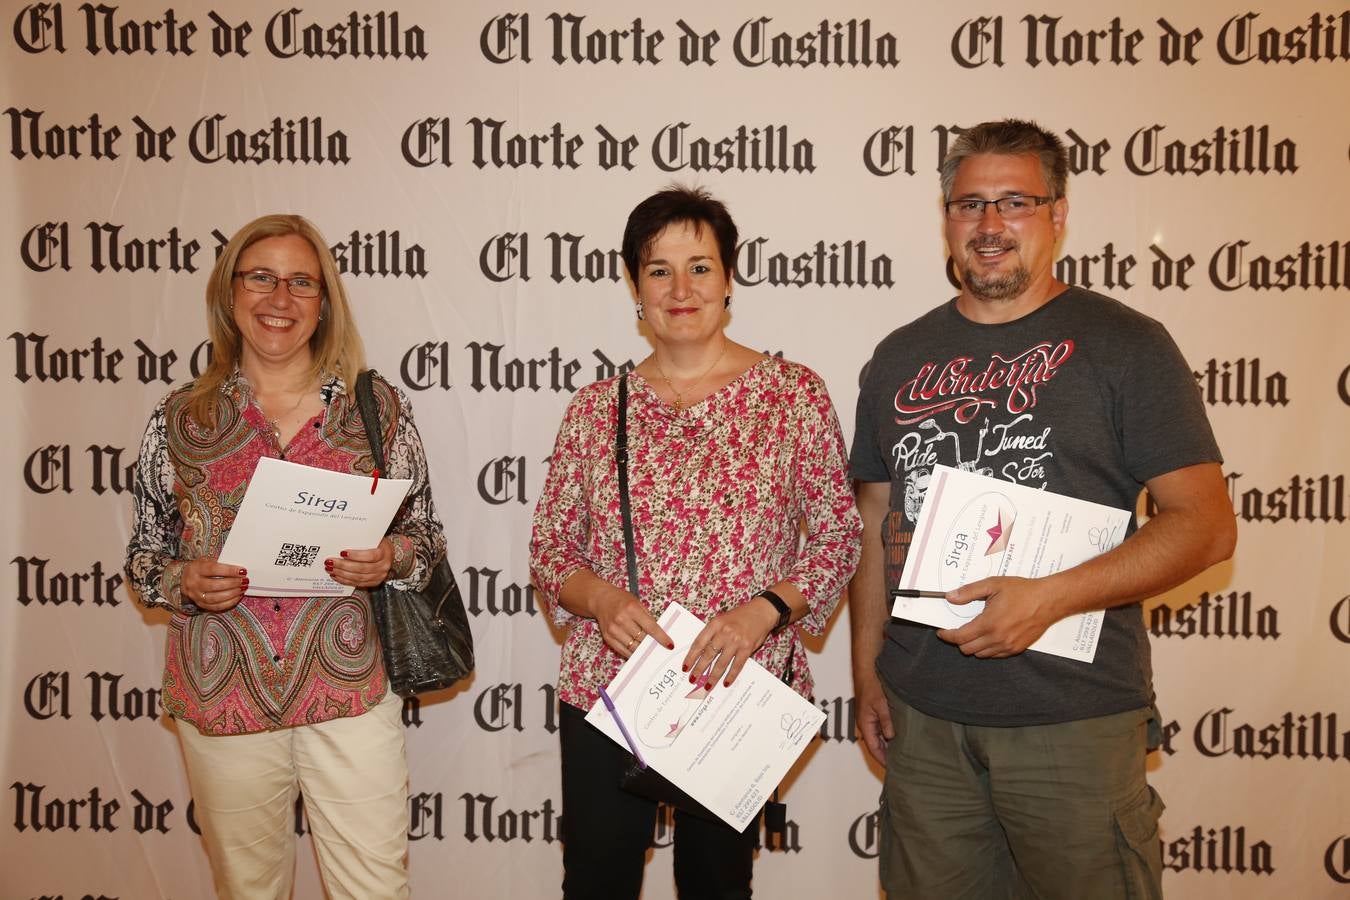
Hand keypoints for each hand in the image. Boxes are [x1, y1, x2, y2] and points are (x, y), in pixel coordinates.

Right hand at [182, 558, 247, 611]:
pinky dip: (229, 602)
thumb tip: (239, 568)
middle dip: (233, 583)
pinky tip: (237, 596)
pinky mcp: (200, 605)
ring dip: (232, 594)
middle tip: (244, 580)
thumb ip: (220, 563)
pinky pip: (216, 606)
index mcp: (195, 569)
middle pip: (214, 585)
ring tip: (242, 588)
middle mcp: (193, 583)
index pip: (213, 569)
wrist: (185, 578)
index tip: (242, 571)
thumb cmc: (201, 568)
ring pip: (215, 598)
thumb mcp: (206, 560)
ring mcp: (196, 596)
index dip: (229, 571)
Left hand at [327, 538, 394, 588]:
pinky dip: (345, 580)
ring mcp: (379, 575)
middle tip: (330, 562)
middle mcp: (384, 565)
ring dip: (342, 574)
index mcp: (385, 552)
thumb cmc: (378, 543)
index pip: (371, 556)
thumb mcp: (373, 538)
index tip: (342, 553)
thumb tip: (342, 539)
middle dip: (343, 565)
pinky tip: (337, 576)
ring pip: (358, 578)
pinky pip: (358, 584)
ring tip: (331, 569)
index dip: (356, 555)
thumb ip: (361, 539)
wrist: (388, 553)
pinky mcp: (374, 582)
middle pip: (362, 568)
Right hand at [592, 582, 672, 658]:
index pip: (651, 627)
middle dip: (652, 644)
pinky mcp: (607, 637)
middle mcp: (621, 619)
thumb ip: (647, 617)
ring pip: (633, 647)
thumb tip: (659, 633)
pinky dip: (632, 653)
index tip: (670, 645)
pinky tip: (639, 653)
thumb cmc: (621, 600)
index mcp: (632, 609)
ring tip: (651, 652)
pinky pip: (623, 650)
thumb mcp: (637, 602)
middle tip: (661, 649)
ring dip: (643, 651)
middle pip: (642, 638)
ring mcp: (613, 630)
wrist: (601, 600)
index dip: (661, 638)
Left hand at [683, 599, 777, 689]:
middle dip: (699, 669)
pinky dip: (731, 675)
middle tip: (693, 679)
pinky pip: (737, 665)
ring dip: (713, 676)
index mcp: (715, 624)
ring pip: (721, 663)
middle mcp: (724, 633)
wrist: (761, 611)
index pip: (699, 643)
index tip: (685, 667)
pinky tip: (725, 682)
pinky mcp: (747, 648)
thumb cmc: (740, 616)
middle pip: (708, 654)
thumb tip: (700, 652)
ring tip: (707, 686)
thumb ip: (712, 633)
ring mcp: (736, 641)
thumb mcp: (721, 619)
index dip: (691, 657)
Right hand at [854, 669, 893, 765]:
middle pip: (877, 744)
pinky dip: (891, 735)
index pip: (873, 748)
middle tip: (901, 765)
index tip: (893, 769)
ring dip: (889, 745)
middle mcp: (867, 724)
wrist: (868, 670)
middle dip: (887, 755)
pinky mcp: (876, 713)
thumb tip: (891, 737)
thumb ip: (886, 720)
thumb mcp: (881, 703)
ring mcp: (871, 718)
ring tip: (904, 754)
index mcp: (865, 724)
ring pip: (880, 737)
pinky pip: (883, 728)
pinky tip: (902, 737)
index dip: (882, 759)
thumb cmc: (872, 685)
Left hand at [936, 576, 1058, 657]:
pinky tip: (989, 636)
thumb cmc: (1023, 591)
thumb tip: (950, 597)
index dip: (947, 635)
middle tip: (957, 630)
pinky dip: (987, 649)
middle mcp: (997, 638)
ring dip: (973, 645)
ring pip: (981, 654)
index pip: (959, 637)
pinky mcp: (1017, 649)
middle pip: (967, 649)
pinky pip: (995, 655)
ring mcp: (1008, 646)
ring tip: (974, 632)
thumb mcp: (993, 585)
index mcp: (989, 623)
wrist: (1048, 600)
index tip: (942, 632)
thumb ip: (969, 591)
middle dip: (958, 640)